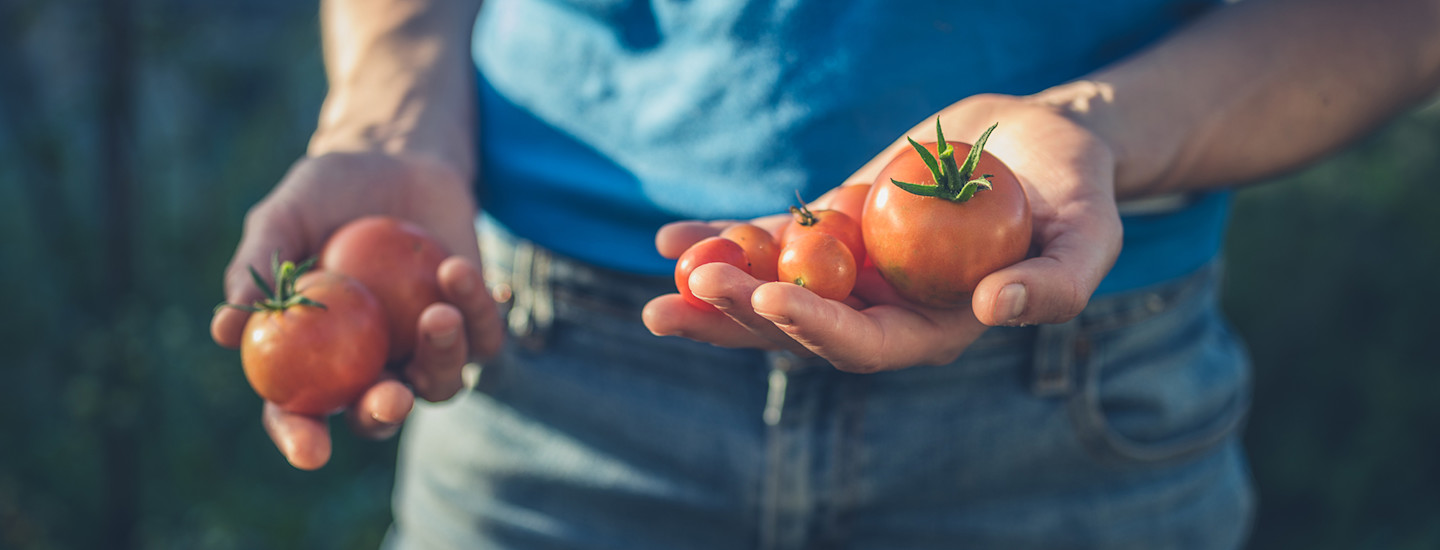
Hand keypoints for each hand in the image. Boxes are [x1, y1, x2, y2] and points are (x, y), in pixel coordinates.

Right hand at [210, 151, 503, 468]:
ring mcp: (424, 348)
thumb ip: (257, 270)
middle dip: (384, 415)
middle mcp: (371, 365)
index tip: (310, 452)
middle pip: (379, 414)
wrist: (395, 158)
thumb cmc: (327, 193)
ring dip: (442, 357)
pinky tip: (457, 270)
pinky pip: (482, 335)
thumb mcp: (284, 218)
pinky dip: (475, 308)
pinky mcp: (473, 322)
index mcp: (313, 358)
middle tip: (390, 396)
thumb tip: (225, 331)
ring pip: (441, 384)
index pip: (300, 414)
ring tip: (438, 313)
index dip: (301, 439)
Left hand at [642, 94, 1121, 372]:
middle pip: (800, 329)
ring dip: (715, 291)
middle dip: (739, 316)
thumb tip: (997, 310)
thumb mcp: (1090, 235)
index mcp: (936, 328)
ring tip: (660, 285)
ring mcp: (854, 270)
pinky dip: (725, 239)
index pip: (867, 345)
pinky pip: (772, 240)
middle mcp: (885, 309)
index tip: (771, 297)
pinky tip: (670, 239)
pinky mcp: (835, 228)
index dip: (817, 328)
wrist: (1041, 143)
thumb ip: (1056, 283)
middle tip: (683, 296)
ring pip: (773, 290)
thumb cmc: (1078, 193)